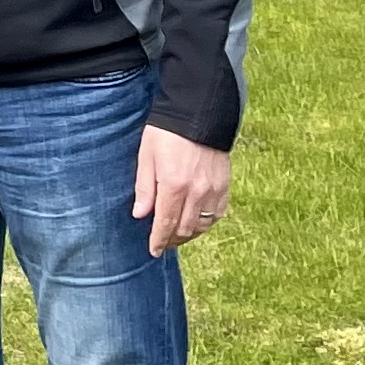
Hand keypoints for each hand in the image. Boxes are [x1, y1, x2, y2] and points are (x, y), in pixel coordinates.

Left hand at [133, 127, 231, 253]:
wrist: (198, 113)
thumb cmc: (166, 133)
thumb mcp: (146, 156)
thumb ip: (145, 187)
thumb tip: (140, 214)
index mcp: (173, 185)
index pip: (165, 223)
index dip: (158, 240)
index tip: (153, 251)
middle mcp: (196, 192)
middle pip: (184, 229)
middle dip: (172, 240)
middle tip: (162, 243)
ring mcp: (213, 190)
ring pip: (202, 226)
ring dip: (189, 235)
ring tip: (177, 236)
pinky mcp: (224, 186)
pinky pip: (217, 214)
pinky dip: (206, 223)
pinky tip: (197, 223)